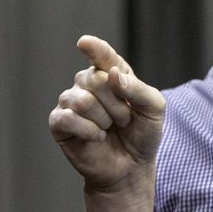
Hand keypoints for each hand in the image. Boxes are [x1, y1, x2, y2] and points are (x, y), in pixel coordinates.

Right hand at [48, 36, 166, 192]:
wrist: (130, 168)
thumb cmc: (141, 135)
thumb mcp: (154, 110)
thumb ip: (138, 89)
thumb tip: (110, 75)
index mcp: (110, 73)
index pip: (102, 56)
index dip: (94, 49)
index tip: (84, 43)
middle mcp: (87, 83)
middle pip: (95, 79)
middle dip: (117, 105)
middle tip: (123, 121)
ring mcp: (70, 101)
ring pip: (82, 100)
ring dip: (104, 120)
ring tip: (109, 130)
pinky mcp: (58, 122)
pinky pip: (68, 118)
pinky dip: (88, 131)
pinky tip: (96, 138)